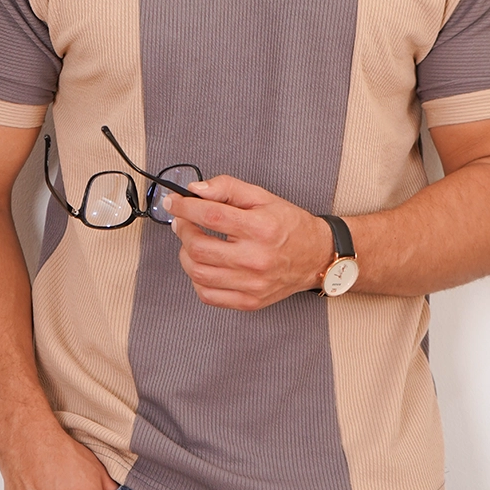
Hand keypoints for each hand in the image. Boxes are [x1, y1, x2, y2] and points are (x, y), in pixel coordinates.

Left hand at [164, 175, 333, 309]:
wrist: (316, 256)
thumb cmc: (288, 224)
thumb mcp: (262, 196)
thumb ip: (228, 188)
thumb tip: (196, 190)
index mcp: (261, 228)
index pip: (211, 216)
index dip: (185, 207)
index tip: (174, 202)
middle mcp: (256, 259)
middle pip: (199, 247)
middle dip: (182, 230)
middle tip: (182, 221)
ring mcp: (252, 284)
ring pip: (198, 272)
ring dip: (186, 253)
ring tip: (192, 241)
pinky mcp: (249, 301)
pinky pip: (207, 295)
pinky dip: (196, 278)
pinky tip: (204, 263)